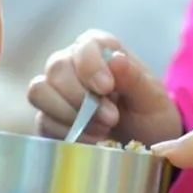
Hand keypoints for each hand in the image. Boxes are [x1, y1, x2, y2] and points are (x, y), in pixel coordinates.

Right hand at [27, 30, 182, 146]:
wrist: (143, 147)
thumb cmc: (149, 117)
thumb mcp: (152, 100)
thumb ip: (134, 79)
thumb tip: (115, 58)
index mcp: (101, 50)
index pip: (84, 45)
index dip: (90, 65)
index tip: (107, 88)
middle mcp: (72, 65)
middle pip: (56, 67)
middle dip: (81, 97)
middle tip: (111, 119)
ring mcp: (56, 91)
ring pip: (39, 91)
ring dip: (68, 114)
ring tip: (101, 130)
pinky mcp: (48, 118)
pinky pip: (42, 120)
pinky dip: (66, 133)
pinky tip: (92, 141)